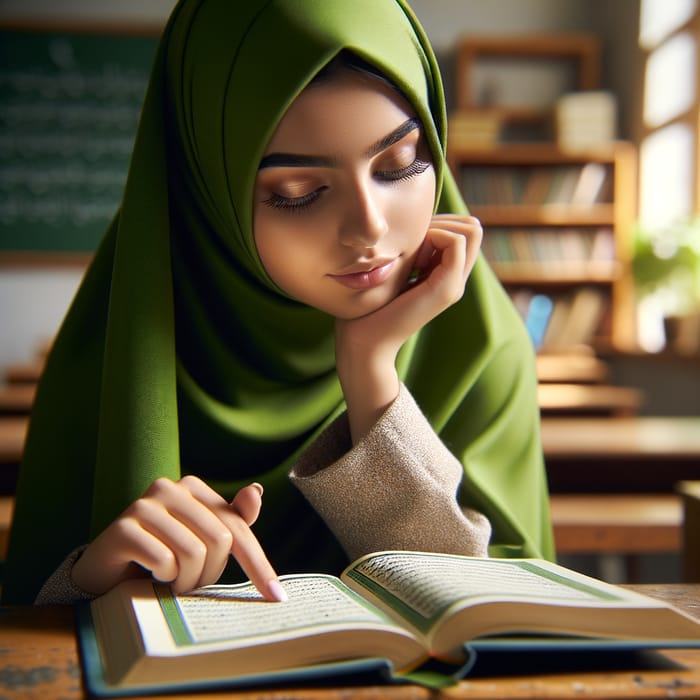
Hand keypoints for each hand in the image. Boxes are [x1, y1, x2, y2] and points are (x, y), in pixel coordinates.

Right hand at [71, 477, 285, 600]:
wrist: (107, 572)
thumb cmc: (162, 554)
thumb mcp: (202, 540)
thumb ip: (232, 519)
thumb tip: (256, 491)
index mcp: (193, 487)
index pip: (238, 526)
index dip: (258, 564)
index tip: (277, 596)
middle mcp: (169, 487)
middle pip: (219, 540)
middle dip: (211, 573)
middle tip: (191, 583)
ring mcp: (144, 504)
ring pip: (193, 553)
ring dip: (186, 580)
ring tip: (170, 581)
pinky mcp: (123, 527)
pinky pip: (164, 561)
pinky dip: (163, 578)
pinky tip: (150, 574)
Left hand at [335, 215, 481, 440]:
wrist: (365, 342)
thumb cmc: (369, 306)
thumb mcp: (393, 269)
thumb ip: (407, 251)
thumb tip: (412, 223)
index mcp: (445, 274)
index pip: (464, 228)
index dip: (437, 222)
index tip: (409, 243)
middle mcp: (456, 279)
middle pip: (472, 227)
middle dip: (441, 221)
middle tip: (412, 246)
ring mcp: (454, 285)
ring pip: (471, 230)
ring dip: (438, 228)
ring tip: (413, 254)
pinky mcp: (446, 289)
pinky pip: (457, 243)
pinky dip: (435, 235)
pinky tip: (413, 258)